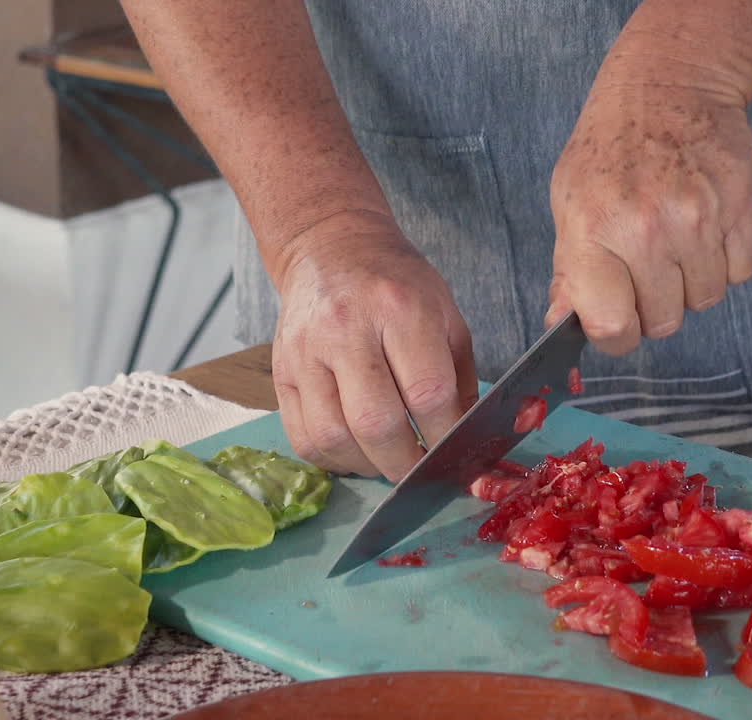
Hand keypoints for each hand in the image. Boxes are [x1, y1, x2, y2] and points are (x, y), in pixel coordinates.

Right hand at [270, 211, 477, 481]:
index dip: (445, 438)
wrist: (331, 250)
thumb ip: (461, 380)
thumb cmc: (397, 285)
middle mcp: (346, 329)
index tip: (456, 456)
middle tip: (422, 474)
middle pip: (375, 423)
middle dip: (406, 465)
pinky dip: (334, 460)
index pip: (427, 393)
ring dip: (369, 466)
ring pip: (334, 437)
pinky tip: (357, 452)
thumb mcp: (446, 316)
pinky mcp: (281, 372)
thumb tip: (469, 441)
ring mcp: (305, 352)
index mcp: (399, 309)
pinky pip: (304, 438)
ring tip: (389, 462)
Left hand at [547, 63, 751, 354]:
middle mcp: (649, 229)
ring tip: (674, 241)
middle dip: (653, 306)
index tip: (615, 319)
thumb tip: (562, 322)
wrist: (668, 85)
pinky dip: (724, 262)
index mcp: (595, 231)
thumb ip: (569, 270)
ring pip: (705, 299)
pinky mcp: (743, 206)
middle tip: (644, 268)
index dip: (615, 334)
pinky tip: (704, 228)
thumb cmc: (609, 149)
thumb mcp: (569, 203)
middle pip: (664, 321)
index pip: (612, 325)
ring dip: (690, 283)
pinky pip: (740, 272)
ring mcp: (700, 218)